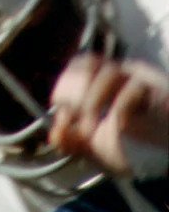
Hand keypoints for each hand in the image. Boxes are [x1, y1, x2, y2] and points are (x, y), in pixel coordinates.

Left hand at [49, 53, 168, 175]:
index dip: (65, 84)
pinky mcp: (159, 94)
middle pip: (90, 62)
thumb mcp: (100, 149)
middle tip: (73, 120)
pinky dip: (121, 106)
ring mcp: (141, 81)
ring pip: (109, 73)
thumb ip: (76, 142)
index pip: (80, 65)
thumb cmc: (139, 149)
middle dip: (75, 91)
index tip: (60, 112)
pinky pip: (136, 89)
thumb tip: (53, 136)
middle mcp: (123, 75)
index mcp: (106, 83)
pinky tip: (118, 126)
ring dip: (93, 101)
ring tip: (91, 129)